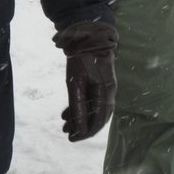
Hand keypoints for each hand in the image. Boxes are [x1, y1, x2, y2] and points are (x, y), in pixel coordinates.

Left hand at [54, 21, 116, 141]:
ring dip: (80, 117)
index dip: (86, 132)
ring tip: (64, 124)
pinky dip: (80, 107)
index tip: (72, 139)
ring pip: (94, 109)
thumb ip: (77, 106)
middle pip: (98, 116)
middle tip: (67, 133)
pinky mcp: (99, 81)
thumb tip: (78, 130)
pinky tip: (67, 112)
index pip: (98, 120)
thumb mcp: (75, 83)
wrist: (89, 34)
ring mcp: (105, 85)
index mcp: (106, 92)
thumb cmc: (82, 58)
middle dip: (82, 126)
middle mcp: (109, 91)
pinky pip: (92, 99)